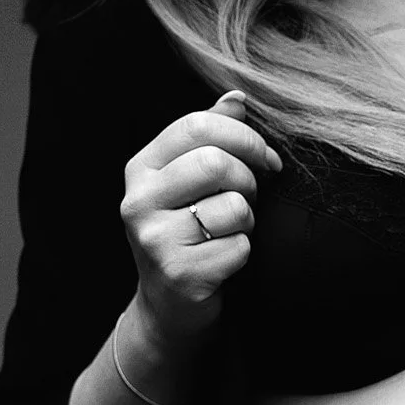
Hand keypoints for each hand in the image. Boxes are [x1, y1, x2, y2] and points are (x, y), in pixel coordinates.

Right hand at [120, 90, 282, 344]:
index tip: (265, 159)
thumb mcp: (190, 181)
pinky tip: (224, 262)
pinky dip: (244, 254)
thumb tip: (237, 97)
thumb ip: (211, 136)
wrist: (170, 307)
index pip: (197, 126)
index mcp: (141, 168)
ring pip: (233, 206)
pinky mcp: (178, 273)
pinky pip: (239, 247)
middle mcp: (138, 200)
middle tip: (249, 199)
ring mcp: (154, 239)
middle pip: (216, 162)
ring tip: (231, 232)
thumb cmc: (189, 234)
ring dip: (247, 221)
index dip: (244, 137)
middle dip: (249, 180)